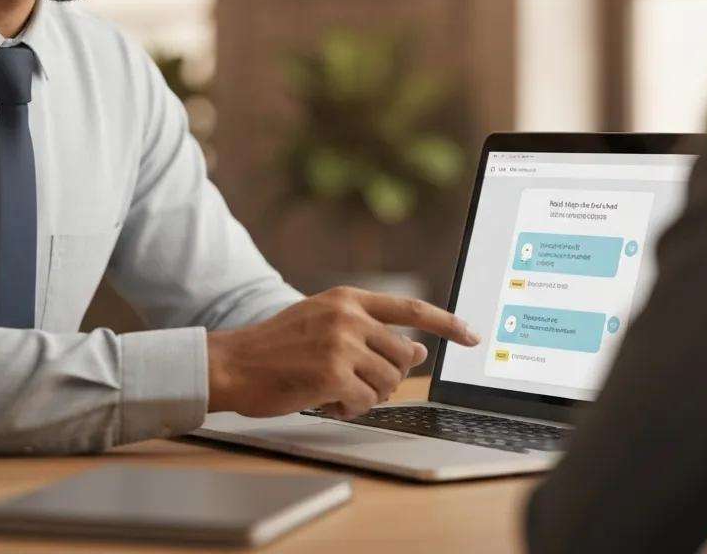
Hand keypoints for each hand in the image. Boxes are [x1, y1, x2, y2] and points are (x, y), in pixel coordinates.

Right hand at [206, 286, 479, 420]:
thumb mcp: (324, 324)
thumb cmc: (277, 346)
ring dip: (367, 394)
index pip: (409, 307)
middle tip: (356, 382)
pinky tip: (326, 400)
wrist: (235, 362)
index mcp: (346, 298)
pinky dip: (351, 408)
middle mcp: (348, 315)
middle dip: (387, 376)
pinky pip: (366, 401)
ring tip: (335, 389)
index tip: (471, 333)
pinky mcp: (334, 374)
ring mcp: (341, 343)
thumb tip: (417, 350)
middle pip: (402, 356)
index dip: (446, 322)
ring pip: (388, 382)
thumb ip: (370, 333)